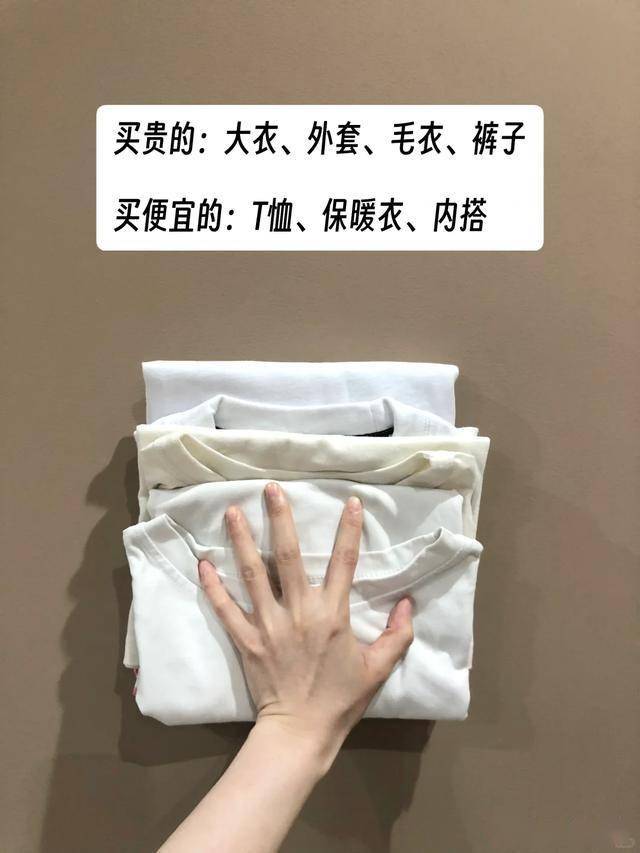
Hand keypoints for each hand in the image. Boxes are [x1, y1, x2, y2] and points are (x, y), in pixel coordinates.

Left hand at [197, 482, 413, 768]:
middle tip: (270, 489)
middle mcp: (299, 611)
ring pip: (253, 574)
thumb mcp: (378, 668)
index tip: (350, 502)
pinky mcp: (246, 640)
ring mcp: (268, 625)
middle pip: (289, 555)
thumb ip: (397, 634)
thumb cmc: (341, 699)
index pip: (344, 562)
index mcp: (333, 614)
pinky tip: (203, 562)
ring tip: (231, 511)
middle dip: (280, 519)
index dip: (349, 530)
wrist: (301, 732)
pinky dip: (214, 586)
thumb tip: (409, 602)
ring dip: (242, 540)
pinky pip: (226, 609)